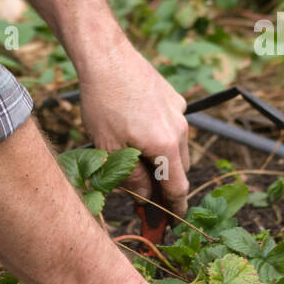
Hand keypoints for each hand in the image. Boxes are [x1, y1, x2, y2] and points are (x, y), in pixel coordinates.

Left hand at [78, 38, 189, 213]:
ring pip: (177, 148)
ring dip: (163, 160)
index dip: (174, 211)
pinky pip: (172, 126)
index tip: (171, 226)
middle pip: (180, 170)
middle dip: (166, 186)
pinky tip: (137, 129)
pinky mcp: (174, 98)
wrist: (107, 57)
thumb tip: (145, 197)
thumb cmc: (103, 102)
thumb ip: (131, 177)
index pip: (178, 189)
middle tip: (145, 197)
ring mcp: (179, 112)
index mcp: (166, 147)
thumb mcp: (109, 147)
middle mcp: (179, 130)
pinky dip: (161, 135)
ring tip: (136, 161)